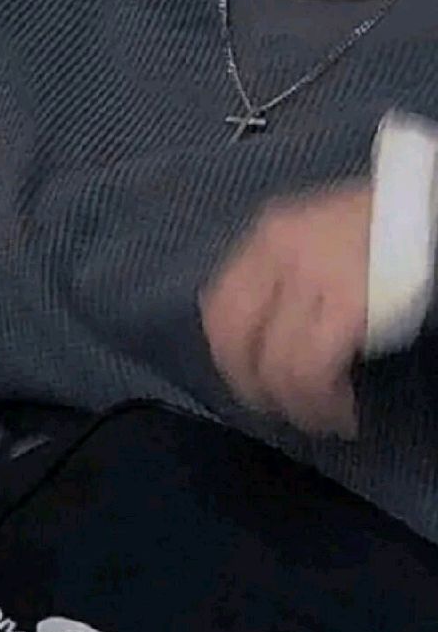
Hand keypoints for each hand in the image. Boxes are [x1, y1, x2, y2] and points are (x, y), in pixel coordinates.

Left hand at [200, 185, 370, 436]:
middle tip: (282, 410)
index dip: (229, 358)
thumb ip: (284, 278)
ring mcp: (310, 275)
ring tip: (322, 418)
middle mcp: (277, 251)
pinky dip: (320, 403)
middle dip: (252, 387)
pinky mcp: (350, 302)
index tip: (252, 383)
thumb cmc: (391, 229)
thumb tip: (263, 340)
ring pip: (273, 363)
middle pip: (232, 340)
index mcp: (269, 235)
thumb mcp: (320, 240)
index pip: (217, 308)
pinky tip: (339, 411)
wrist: (435, 213)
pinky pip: (312, 370)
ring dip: (296, 405)